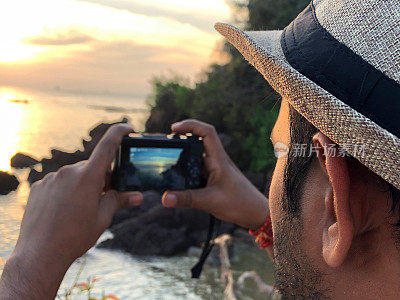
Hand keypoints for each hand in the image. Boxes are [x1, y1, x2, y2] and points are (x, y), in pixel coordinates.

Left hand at [0, 123, 142, 298]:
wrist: (40, 254)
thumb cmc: (75, 237)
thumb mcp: (103, 218)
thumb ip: (119, 200)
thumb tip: (139, 195)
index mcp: (88, 177)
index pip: (107, 145)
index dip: (119, 133)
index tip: (128, 128)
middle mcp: (69, 172)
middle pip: (92, 167)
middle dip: (100, 179)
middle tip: (101, 199)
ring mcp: (51, 178)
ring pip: (75, 175)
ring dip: (82, 185)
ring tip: (78, 210)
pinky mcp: (39, 186)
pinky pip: (59, 182)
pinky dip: (65, 190)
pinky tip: (63, 210)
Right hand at [162, 119, 268, 229]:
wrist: (255, 214)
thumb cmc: (239, 204)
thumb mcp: (210, 201)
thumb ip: (186, 199)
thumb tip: (164, 198)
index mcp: (219, 159)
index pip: (207, 132)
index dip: (190, 125)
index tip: (174, 128)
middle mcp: (216, 161)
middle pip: (197, 141)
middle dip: (180, 140)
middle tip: (163, 145)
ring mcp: (214, 169)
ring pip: (195, 157)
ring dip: (182, 157)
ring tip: (165, 160)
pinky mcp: (212, 179)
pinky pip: (196, 170)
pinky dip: (185, 171)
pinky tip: (176, 179)